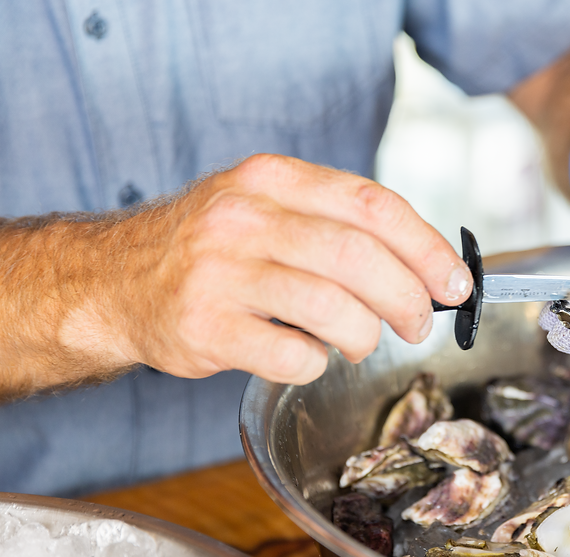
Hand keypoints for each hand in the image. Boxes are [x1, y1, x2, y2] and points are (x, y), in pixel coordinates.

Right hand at [87, 154, 471, 383]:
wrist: (114, 279)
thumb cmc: (213, 249)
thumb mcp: (267, 206)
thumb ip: (337, 224)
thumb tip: (425, 268)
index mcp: (273, 179)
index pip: (372, 204)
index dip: (426, 247)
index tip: (455, 282)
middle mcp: (244, 218)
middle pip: (358, 258)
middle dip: (407, 299)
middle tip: (418, 323)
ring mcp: (219, 273)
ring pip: (331, 308)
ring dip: (366, 336)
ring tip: (362, 342)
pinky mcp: (203, 327)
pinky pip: (291, 355)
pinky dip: (317, 364)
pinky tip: (308, 356)